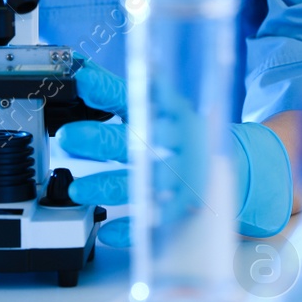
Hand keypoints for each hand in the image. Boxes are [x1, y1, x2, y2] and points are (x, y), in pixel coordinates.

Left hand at [57, 59, 291, 246]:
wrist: (232, 164)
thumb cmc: (182, 133)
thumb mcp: (156, 107)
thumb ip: (117, 93)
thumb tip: (81, 68)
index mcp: (168, 111)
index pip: (133, 96)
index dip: (105, 88)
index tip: (81, 82)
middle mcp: (175, 141)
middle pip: (134, 140)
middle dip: (99, 140)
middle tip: (68, 138)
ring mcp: (180, 175)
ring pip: (139, 182)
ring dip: (106, 186)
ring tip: (77, 190)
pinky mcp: (183, 207)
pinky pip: (154, 220)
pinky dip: (131, 229)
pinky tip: (107, 233)